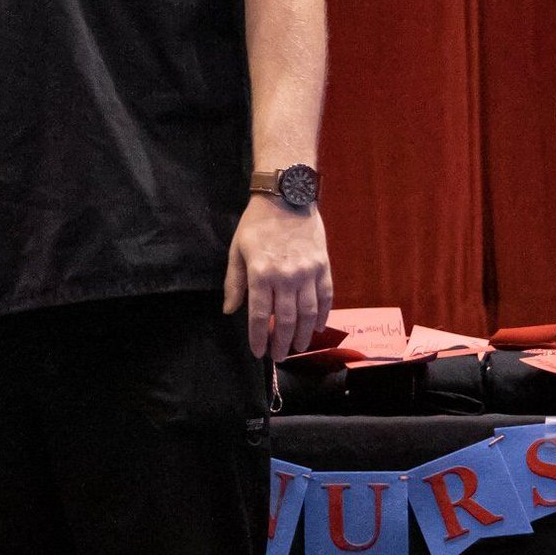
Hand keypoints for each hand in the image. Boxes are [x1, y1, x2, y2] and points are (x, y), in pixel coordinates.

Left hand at [223, 197, 332, 360]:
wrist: (287, 197)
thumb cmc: (257, 225)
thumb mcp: (237, 250)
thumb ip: (234, 282)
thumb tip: (229, 310)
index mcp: (261, 273)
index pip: (258, 315)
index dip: (258, 337)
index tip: (258, 352)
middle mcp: (286, 276)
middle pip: (284, 320)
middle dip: (281, 343)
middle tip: (279, 356)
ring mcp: (307, 272)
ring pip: (308, 314)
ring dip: (302, 335)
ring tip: (297, 348)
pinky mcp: (323, 266)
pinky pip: (326, 297)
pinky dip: (323, 315)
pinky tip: (317, 328)